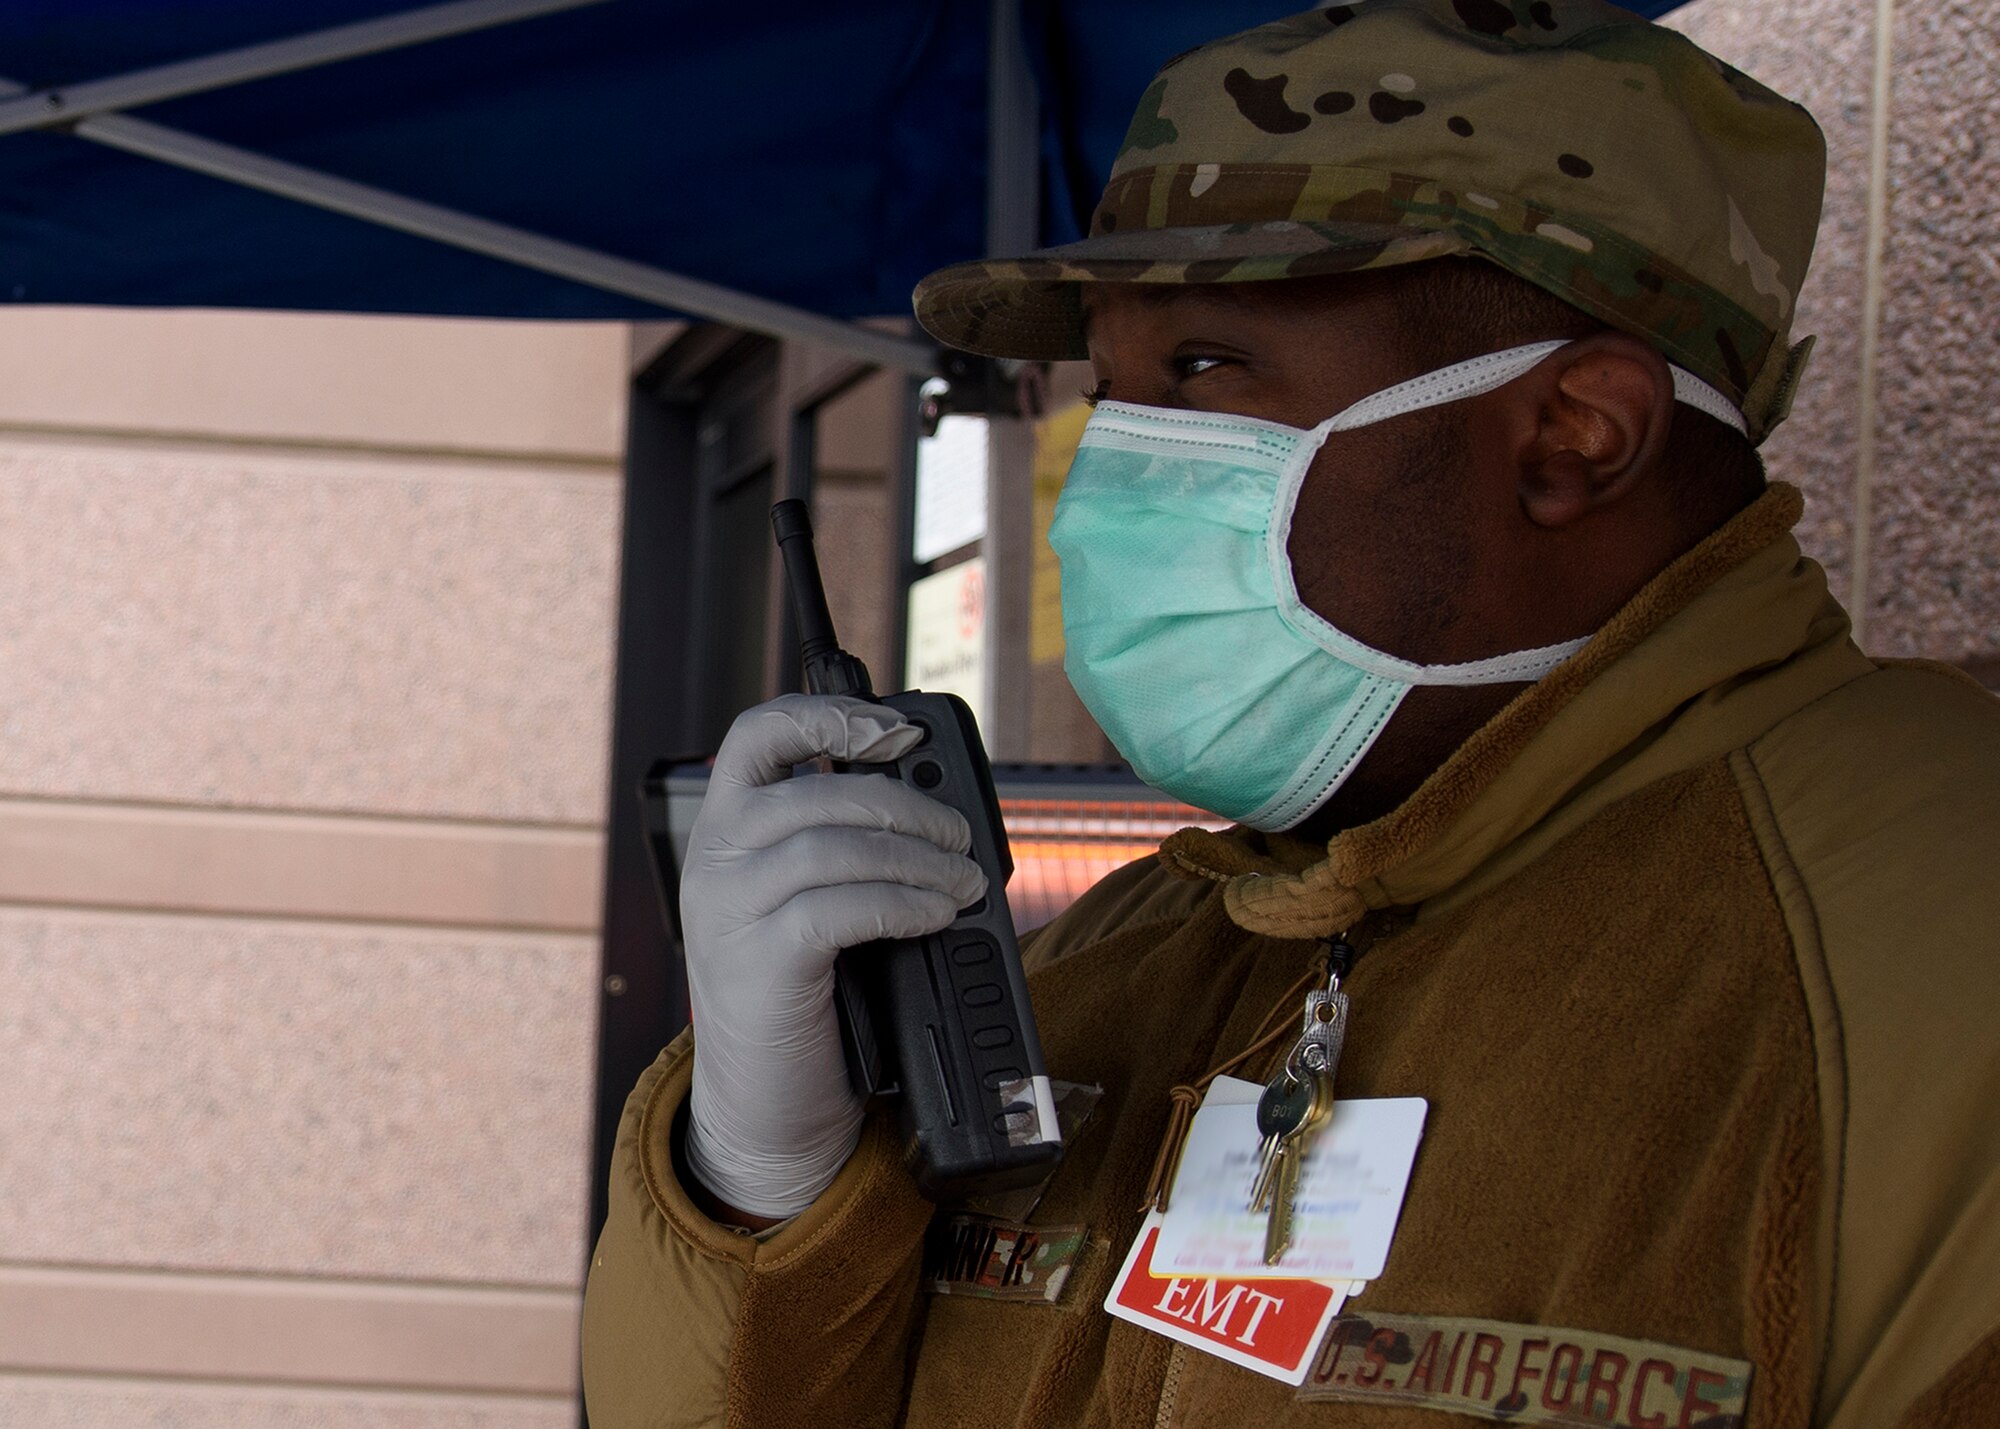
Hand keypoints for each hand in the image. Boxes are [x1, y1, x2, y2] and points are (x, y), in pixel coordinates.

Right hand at [680, 693, 986, 1219]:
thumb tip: (933, 809)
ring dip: (917, 859)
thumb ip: (843, 849)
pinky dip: (901, 902)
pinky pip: (838, 907)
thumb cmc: (806, 1001)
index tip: (895, 730)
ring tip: (965, 884)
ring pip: (830, 845)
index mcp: (724, 833)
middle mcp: (714, 861)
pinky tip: (935, 915)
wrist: (766, 1110)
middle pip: (816, 793)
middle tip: (961, 839)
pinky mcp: (757, 963)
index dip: (828, 716)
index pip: (757, 737)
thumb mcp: (810, 906)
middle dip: (906, 806)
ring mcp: (728, 911)